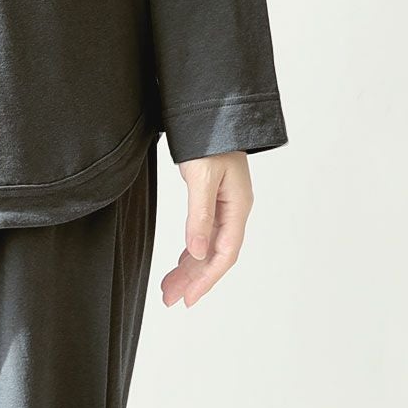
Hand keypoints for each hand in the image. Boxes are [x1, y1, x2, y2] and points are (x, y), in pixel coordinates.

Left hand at [160, 151, 252, 307]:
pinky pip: (204, 231)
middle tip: (170, 298)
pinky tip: (182, 261)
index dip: (207, 278)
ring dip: (190, 267)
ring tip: (169, 287)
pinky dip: (191, 248)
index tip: (188, 298)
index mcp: (237, 206)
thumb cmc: (209, 137)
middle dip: (194, 278)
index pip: (225, 253)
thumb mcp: (201, 176)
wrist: (210, 108)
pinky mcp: (213, 196)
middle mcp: (234, 208)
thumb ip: (200, 215)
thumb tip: (197, 253)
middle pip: (215, 253)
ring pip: (208, 245)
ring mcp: (225, 203)